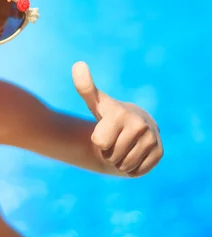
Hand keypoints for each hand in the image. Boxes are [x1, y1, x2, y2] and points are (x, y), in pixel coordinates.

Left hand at [72, 62, 162, 176]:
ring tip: (124, 146)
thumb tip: (78, 64)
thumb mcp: (96, 102)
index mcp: (120, 114)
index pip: (100, 143)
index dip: (98, 140)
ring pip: (124, 166)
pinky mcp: (159, 152)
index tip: (105, 130)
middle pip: (111, 157)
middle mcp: (139, 125)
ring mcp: (152, 139)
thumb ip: (85, 87)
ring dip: (120, 161)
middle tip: (115, 139)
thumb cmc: (109, 114)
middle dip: (109, 153)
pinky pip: (137, 172)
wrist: (137, 123)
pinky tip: (134, 153)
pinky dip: (132, 168)